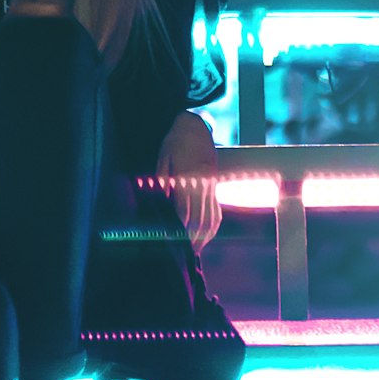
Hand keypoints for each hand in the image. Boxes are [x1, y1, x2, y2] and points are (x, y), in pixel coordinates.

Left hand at [155, 112, 220, 251]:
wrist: (195, 126)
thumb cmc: (174, 142)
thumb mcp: (162, 159)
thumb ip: (162, 182)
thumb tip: (161, 202)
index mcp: (187, 176)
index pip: (184, 209)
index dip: (178, 227)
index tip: (172, 239)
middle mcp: (202, 183)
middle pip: (199, 217)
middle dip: (192, 238)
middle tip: (185, 253)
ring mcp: (211, 184)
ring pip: (211, 216)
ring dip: (204, 235)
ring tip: (196, 249)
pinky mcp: (214, 185)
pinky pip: (217, 209)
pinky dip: (212, 225)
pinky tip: (205, 235)